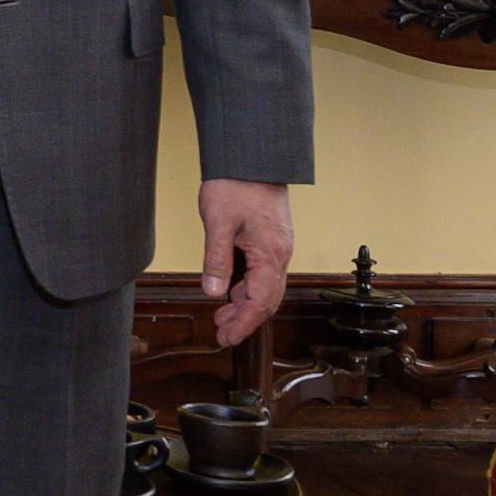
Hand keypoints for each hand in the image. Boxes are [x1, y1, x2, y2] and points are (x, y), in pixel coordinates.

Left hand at [196, 177, 294, 347]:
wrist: (252, 157)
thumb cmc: (235, 184)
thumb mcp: (217, 223)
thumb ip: (216, 260)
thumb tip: (214, 292)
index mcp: (269, 254)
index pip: (260, 302)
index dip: (243, 324)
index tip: (226, 338)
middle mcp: (280, 254)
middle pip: (267, 299)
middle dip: (245, 319)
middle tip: (221, 333)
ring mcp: (279, 247)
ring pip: (266, 287)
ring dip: (245, 304)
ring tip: (221, 315)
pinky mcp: (272, 239)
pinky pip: (264, 272)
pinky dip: (248, 286)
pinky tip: (230, 290)